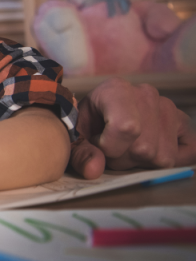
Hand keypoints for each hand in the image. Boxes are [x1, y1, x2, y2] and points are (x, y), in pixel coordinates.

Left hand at [71, 78, 195, 177]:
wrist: (101, 113)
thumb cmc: (87, 123)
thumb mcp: (75, 135)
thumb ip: (79, 153)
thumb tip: (94, 170)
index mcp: (116, 90)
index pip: (126, 128)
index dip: (110, 147)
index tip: (98, 144)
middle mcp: (146, 95)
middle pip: (143, 149)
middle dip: (122, 159)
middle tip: (111, 149)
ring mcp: (169, 108)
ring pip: (163, 157)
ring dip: (142, 162)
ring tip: (128, 148)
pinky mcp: (184, 124)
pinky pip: (188, 152)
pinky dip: (171, 160)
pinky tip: (151, 151)